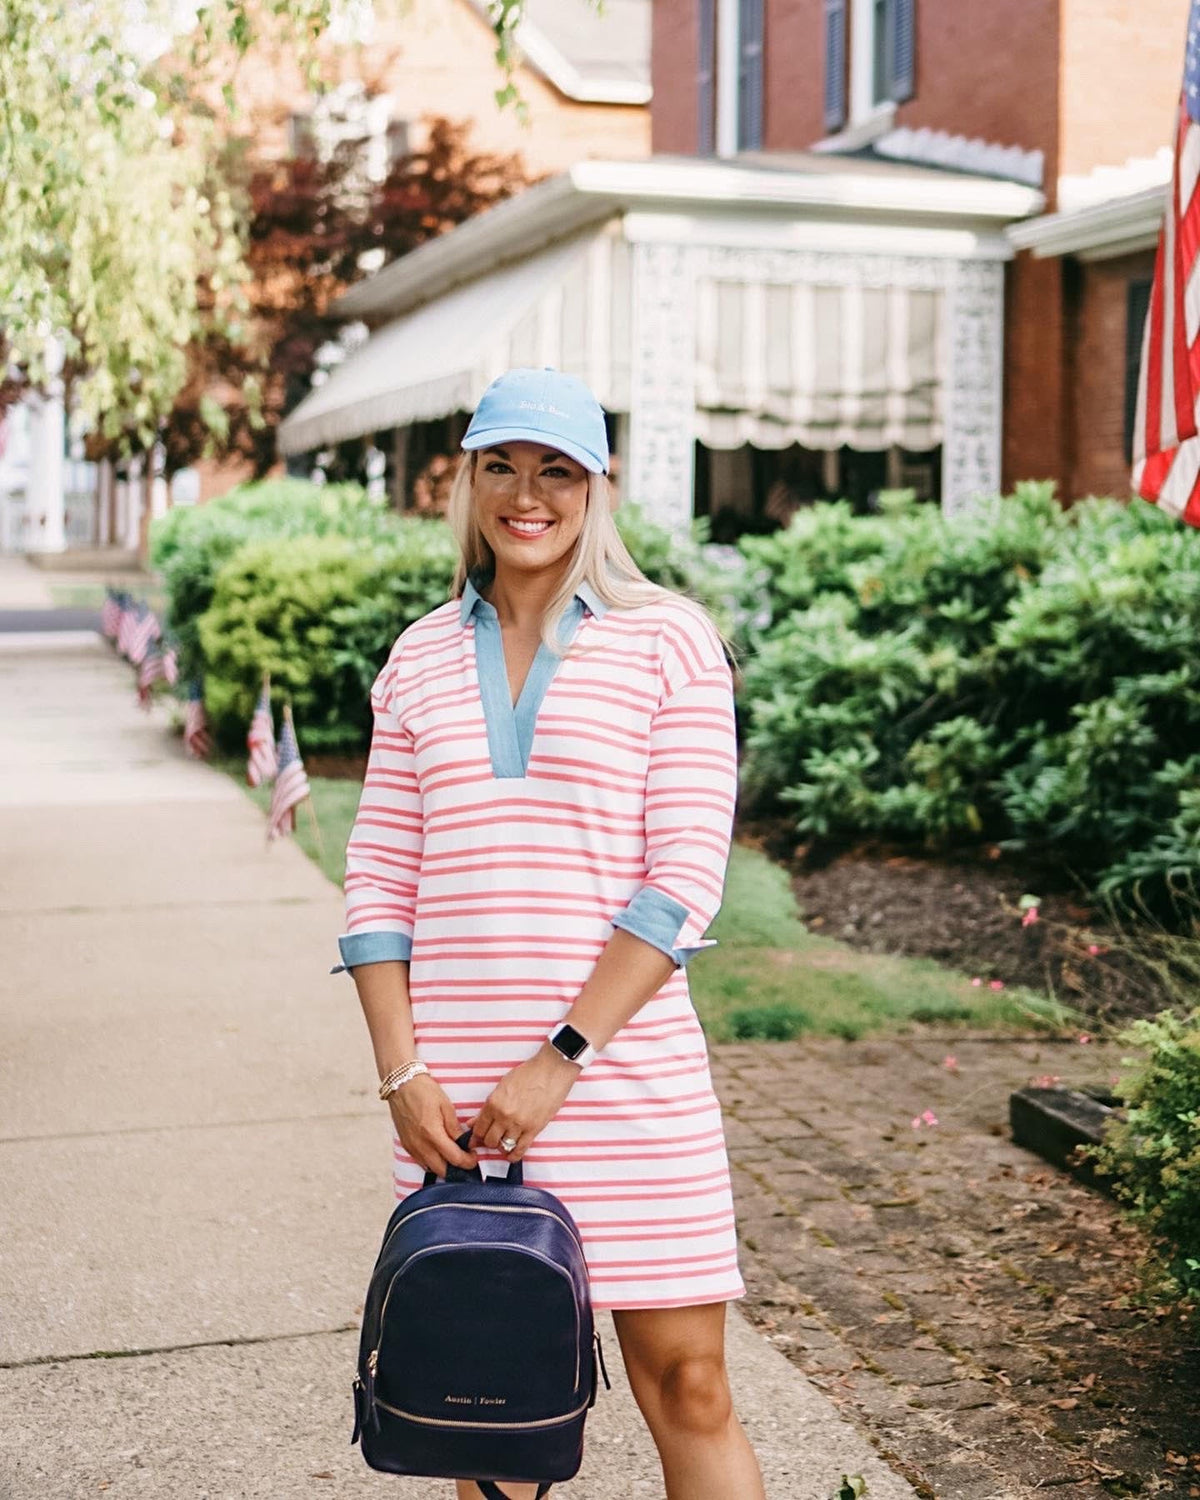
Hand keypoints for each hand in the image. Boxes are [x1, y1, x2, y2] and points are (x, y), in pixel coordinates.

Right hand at [387, 1073, 476, 1177]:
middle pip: (442, 1170)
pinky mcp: (406, 1145)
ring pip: (430, 1169)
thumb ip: (454, 1128)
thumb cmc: (424, 1091)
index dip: (468, 1161)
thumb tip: (464, 1142)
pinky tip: (440, 1152)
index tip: (474, 1157)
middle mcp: (420, 1145)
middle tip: (466, 1158)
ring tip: (453, 1155)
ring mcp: (411, 1147)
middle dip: (457, 1168)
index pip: (454, 1158)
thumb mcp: (446, 1106)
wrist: (401, 1084)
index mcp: (432, 1134)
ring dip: (444, 1167)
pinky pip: (421, 1162)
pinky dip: (432, 1162)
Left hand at [470, 1044, 578, 1161]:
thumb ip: (488, 1107)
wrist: (552, 1070)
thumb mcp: (503, 1086)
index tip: (478, 1138)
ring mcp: (519, 1124)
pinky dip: (513, 1155)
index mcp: (494, 1102)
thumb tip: (473, 1122)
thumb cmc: (530, 1073)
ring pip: (503, 1146)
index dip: (477, 1135)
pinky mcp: (534, 1129)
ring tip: (504, 1142)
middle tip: (492, 1138)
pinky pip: (520, 1149)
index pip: (479, 1128)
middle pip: (489, 1140)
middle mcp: (504, 1115)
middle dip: (488, 1141)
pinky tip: (511, 1154)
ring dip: (502, 1146)